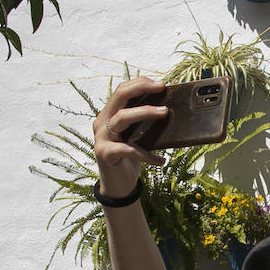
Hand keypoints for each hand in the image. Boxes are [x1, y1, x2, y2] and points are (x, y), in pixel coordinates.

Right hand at [93, 77, 167, 195]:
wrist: (118, 185)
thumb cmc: (129, 158)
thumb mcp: (137, 136)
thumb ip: (144, 123)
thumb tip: (168, 109)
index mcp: (109, 114)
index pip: (122, 90)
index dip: (140, 83)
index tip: (160, 84)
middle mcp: (102, 122)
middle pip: (119, 96)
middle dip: (141, 88)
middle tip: (161, 89)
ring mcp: (101, 137)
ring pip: (122, 117)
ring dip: (145, 112)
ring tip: (165, 113)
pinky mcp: (104, 154)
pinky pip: (128, 149)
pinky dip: (146, 154)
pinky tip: (160, 160)